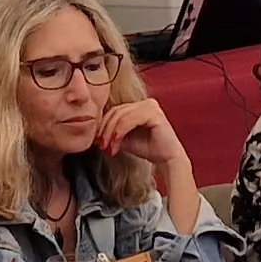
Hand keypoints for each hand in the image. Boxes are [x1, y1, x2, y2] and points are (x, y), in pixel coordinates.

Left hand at [98, 98, 198, 227]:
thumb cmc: (149, 148)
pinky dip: (120, 131)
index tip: (97, 141)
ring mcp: (150, 106)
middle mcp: (146, 102)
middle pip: (116, 111)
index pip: (114, 111)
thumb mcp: (125, 139)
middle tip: (101, 146)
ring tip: (109, 147)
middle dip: (105, 130)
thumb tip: (94, 134)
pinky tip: (116, 142)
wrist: (167, 159)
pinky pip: (130, 120)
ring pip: (121, 116)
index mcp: (139, 105)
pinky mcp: (154, 113)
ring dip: (111, 133)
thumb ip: (112, 133)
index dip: (103, 125)